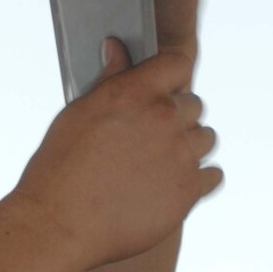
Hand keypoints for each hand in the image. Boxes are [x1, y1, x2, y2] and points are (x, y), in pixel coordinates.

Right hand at [15, 46, 223, 271]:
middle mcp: (163, 119)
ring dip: (188, 147)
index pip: (177, 64)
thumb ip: (109, 79)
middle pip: (194, 104)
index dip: (169, 77)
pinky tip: (170, 185)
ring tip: (158, 165)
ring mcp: (180, 155)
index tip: (159, 91)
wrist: (59, 225)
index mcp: (134, 93)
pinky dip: (197, 180)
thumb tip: (117, 47)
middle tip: (147, 139)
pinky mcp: (189, 191)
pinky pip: (213, 175)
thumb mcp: (78, 114)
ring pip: (206, 139)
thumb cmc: (59, 169)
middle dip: (175, 117)